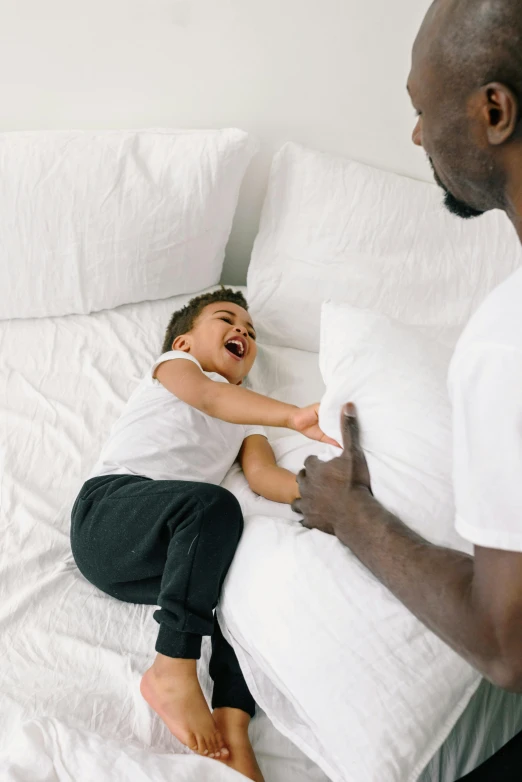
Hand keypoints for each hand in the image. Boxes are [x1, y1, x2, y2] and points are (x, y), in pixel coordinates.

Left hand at [291, 403, 371, 534]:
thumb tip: (347, 406)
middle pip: (302, 478)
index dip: (317, 463)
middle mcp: (305, 484)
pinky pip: (304, 516)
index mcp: (313, 468)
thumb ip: (348, 429)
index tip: (324, 465)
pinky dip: (309, 515)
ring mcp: (306, 503)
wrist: (355, 514)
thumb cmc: (354, 482)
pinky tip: (318, 515)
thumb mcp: (352, 453)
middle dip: (310, 479)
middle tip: (322, 481)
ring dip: (306, 497)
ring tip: (318, 498)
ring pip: (299, 498)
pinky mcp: (309, 519)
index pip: (310, 461)